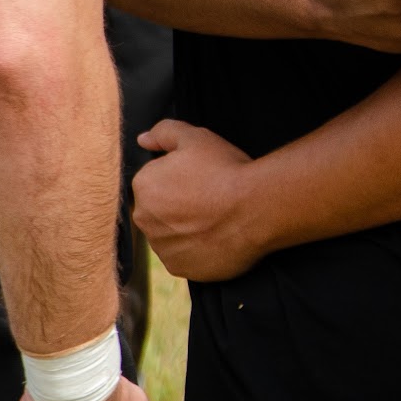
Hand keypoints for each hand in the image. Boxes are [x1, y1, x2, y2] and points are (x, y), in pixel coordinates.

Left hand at [131, 120, 267, 280]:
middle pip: (159, 210)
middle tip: (210, 196)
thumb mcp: (197, 137)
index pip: (155, 180)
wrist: (256, 208)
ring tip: (218, 217)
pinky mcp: (179, 268)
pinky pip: (184, 256)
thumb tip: (144, 139)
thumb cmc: (227, 171)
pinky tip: (219, 235)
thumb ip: (165, 132)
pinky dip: (198, 248)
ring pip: (170, 235)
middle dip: (179, 204)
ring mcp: (161, 247)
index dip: (180, 177)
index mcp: (144, 186)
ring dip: (186, 228)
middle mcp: (144, 219)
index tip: (202, 176)